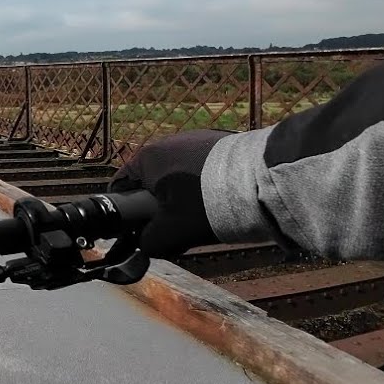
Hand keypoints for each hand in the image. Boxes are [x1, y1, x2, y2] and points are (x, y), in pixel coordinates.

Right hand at [108, 129, 234, 258]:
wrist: (262, 180)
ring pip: (178, 177)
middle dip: (161, 207)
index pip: (121, 188)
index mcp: (146, 158)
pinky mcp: (220, 141)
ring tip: (206, 216)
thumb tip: (145, 245)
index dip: (128, 214)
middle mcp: (166, 142)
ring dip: (185, 197)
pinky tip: (222, 201)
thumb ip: (149, 241)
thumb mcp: (171, 232)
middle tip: (177, 229)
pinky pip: (202, 168)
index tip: (141, 231)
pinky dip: (206, 186)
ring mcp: (195, 138)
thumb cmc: (207, 204)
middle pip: (152, 183)